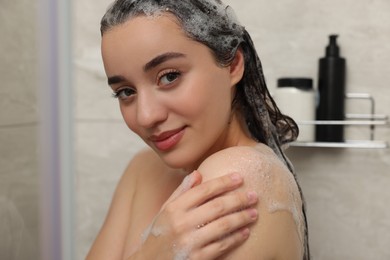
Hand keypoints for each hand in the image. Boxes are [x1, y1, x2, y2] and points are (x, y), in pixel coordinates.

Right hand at [138, 171, 257, 259]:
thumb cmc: (159, 235)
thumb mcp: (164, 211)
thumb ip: (181, 192)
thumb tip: (198, 173)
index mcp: (173, 208)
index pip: (203, 190)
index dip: (223, 182)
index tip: (239, 177)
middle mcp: (181, 223)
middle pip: (217, 206)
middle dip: (238, 199)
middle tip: (253, 195)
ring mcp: (189, 242)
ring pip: (223, 225)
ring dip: (242, 218)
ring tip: (254, 212)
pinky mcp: (197, 258)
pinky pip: (222, 245)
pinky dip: (236, 237)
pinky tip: (245, 232)